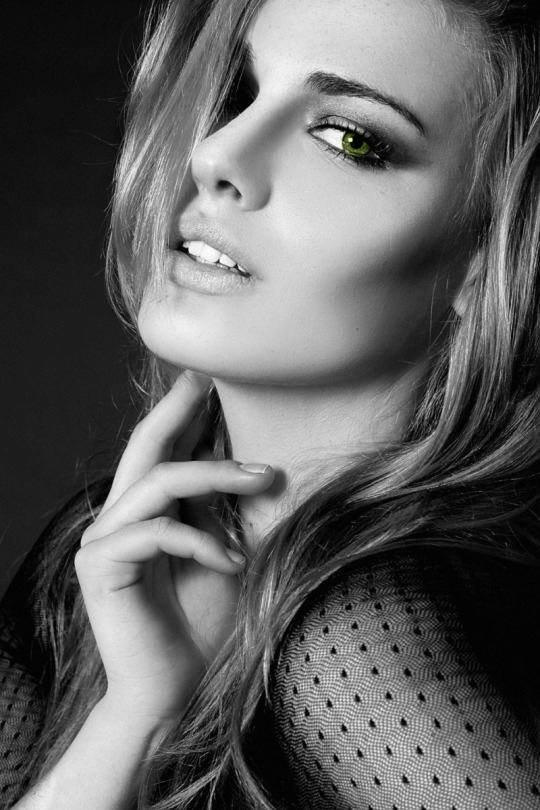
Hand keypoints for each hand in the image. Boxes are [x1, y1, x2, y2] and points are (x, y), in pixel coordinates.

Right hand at [75, 370, 273, 724]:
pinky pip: (155, 532)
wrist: (181, 691)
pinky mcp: (99, 567)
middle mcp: (120, 519)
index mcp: (148, 513)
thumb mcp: (224, 551)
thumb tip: (242, 459)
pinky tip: (231, 561)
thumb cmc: (207, 623)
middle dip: (177, 410)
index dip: (186, 416)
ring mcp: (104, 541)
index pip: (164, 452)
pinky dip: (199, 540)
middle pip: (146, 449)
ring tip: (265, 478)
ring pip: (157, 482)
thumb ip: (219, 509)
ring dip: (214, 475)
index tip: (215, 385)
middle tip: (207, 379)